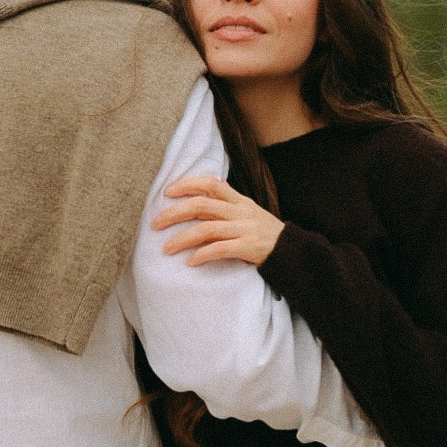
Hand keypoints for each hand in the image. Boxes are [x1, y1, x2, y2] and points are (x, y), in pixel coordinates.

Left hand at [152, 176, 284, 266]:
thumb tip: (190, 208)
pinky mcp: (248, 248)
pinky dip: (202, 255)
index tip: (167, 192)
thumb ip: (222, 209)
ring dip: (182, 239)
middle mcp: (240, 211)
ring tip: (166, 248)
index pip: (210, 184)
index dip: (187, 185)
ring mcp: (244, 229)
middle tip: (155, 223)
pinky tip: (190, 261)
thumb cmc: (263, 233)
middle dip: (174, 213)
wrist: (291, 251)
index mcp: (239, 200)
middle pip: (201, 205)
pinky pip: (219, 249)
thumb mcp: (246, 214)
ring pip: (206, 229)